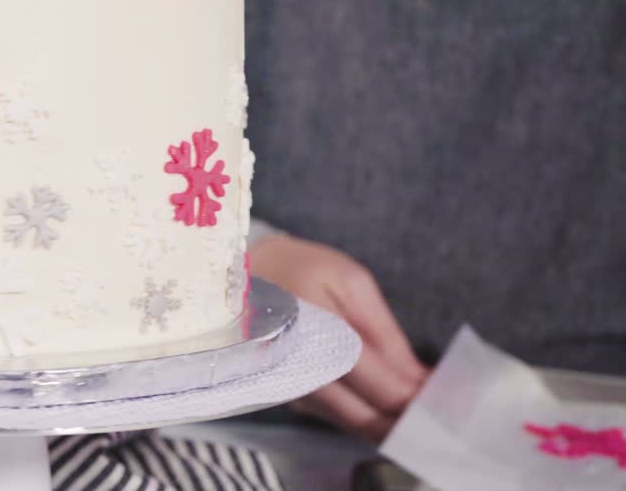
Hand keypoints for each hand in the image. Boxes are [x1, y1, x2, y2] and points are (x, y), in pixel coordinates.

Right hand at [249, 234, 429, 442]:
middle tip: (444, 420)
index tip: (454, 405)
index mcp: (320, 334)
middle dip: (407, 422)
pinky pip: (334, 415)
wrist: (239, 272)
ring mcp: (289, 388)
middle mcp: (300, 371)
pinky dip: (365, 416)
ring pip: (350, 423)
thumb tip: (420, 381)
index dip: (419, 401)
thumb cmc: (302, 269)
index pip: (381, 386)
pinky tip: (388, 410)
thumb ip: (386, 335)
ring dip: (388, 424)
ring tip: (422, 416)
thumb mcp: (351, 284)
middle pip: (365, 417)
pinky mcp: (286, 394)